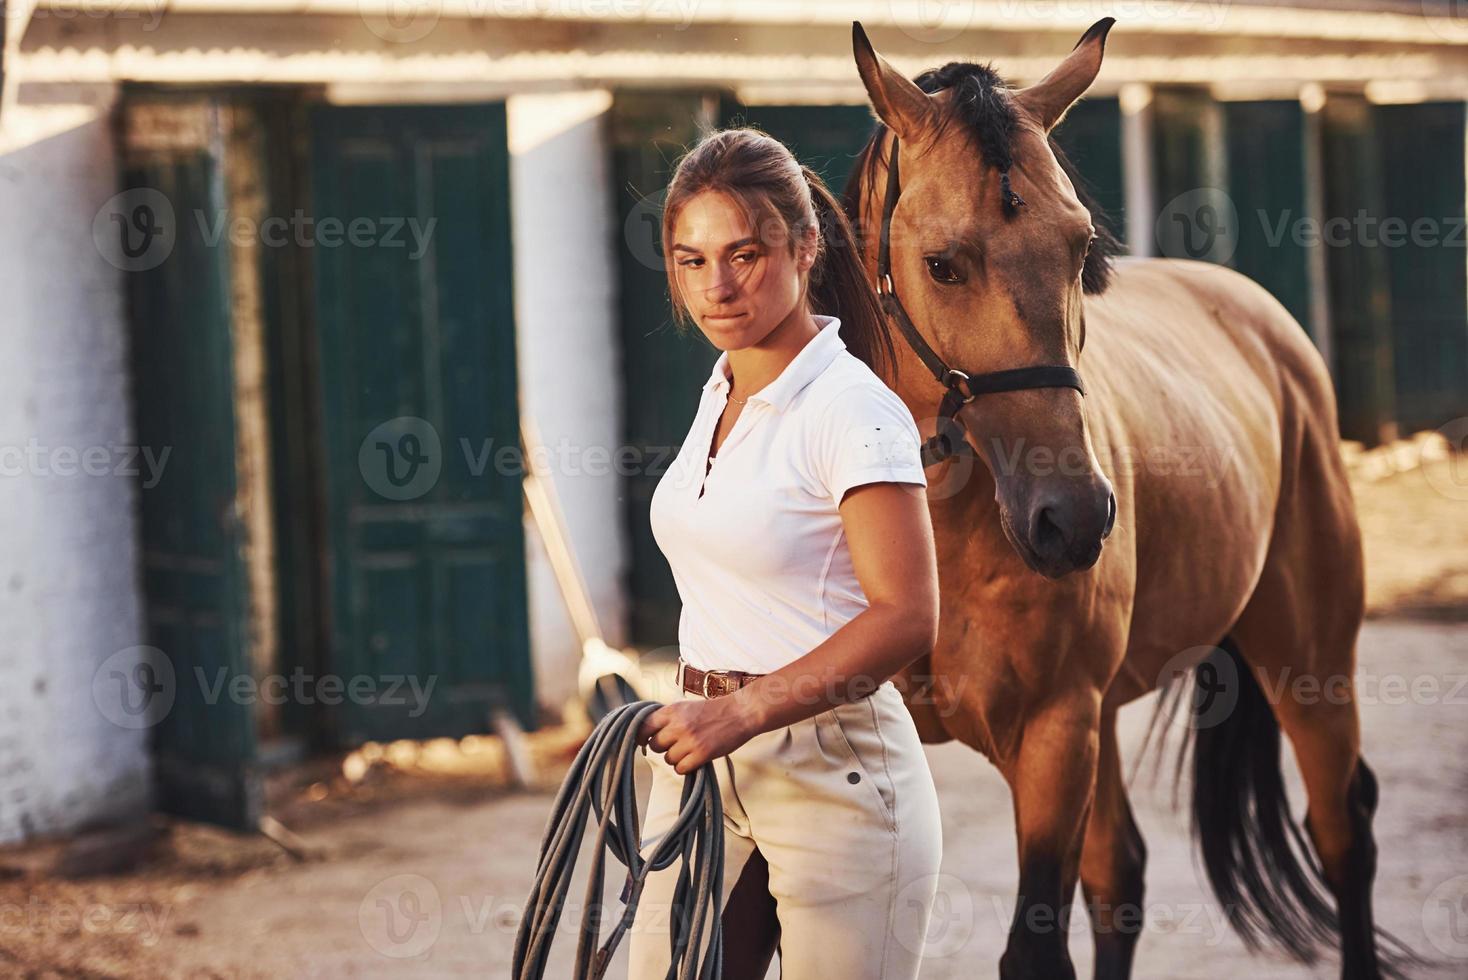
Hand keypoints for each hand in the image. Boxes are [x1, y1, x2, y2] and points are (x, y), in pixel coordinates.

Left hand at [637, 696, 758, 774]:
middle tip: (677, 744)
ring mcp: (690, 740)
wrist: (740, 712)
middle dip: (663, 748)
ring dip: (676, 758)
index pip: (643, 726)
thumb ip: (667, 718)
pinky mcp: (701, 754)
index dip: (641, 737)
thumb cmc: (712, 711)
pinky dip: (685, 767)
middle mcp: (678, 725)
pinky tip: (695, 758)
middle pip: (654, 746)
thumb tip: (644, 733)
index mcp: (672, 710)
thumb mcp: (685, 707)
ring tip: (691, 749)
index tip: (643, 741)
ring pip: (668, 759)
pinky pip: (680, 769)